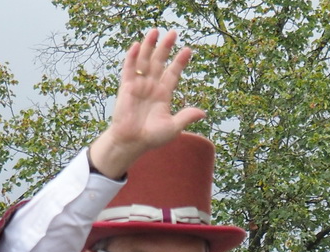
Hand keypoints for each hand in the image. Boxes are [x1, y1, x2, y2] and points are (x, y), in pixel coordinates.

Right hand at [89, 29, 205, 177]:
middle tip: (173, 33)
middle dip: (166, 47)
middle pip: (160, 62)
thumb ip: (186, 117)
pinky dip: (133, 57)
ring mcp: (139, 84)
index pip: (173, 73)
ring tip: (155, 30)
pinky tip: (138, 45)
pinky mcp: (126, 87)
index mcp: (164, 94)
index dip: (180, 62)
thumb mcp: (173, 127)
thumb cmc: (151, 137)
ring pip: (145, 61)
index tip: (188, 50)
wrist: (132, 142)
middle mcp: (152, 86)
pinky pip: (129, 69)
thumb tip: (203, 113)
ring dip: (150, 46)